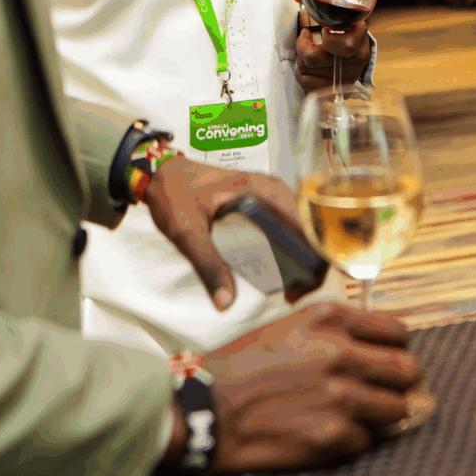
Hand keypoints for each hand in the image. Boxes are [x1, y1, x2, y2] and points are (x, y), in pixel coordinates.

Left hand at [142, 154, 316, 310]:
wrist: (162, 174)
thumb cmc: (175, 196)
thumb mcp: (188, 233)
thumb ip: (208, 265)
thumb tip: (226, 302)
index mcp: (260, 190)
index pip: (304, 223)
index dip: (313, 256)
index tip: (304, 285)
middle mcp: (271, 188)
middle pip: (310, 224)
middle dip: (312, 260)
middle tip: (298, 292)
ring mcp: (269, 191)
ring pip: (303, 224)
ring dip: (305, 253)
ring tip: (295, 285)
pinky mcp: (264, 198)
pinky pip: (290, 221)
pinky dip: (293, 244)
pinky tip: (286, 266)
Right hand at [191, 300, 419, 472]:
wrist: (205, 409)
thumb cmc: (240, 367)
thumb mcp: (288, 327)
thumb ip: (335, 330)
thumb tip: (378, 345)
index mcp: (330, 320)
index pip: (398, 331)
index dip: (398, 349)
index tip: (391, 360)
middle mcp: (340, 353)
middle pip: (409, 371)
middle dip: (401, 384)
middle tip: (386, 393)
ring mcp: (341, 397)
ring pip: (397, 410)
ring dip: (381, 416)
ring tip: (354, 416)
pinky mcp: (334, 436)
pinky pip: (367, 441)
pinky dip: (351, 440)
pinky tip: (324, 432)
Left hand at [294, 0, 372, 92]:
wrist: (360, 50)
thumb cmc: (347, 28)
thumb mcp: (342, 10)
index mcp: (360, 40)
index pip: (343, 46)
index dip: (327, 38)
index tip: (323, 29)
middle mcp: (355, 61)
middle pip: (316, 58)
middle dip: (302, 47)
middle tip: (305, 38)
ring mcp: (345, 77)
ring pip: (307, 70)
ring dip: (301, 58)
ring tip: (307, 50)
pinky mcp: (335, 89)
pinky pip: (307, 83)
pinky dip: (301, 73)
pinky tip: (307, 66)